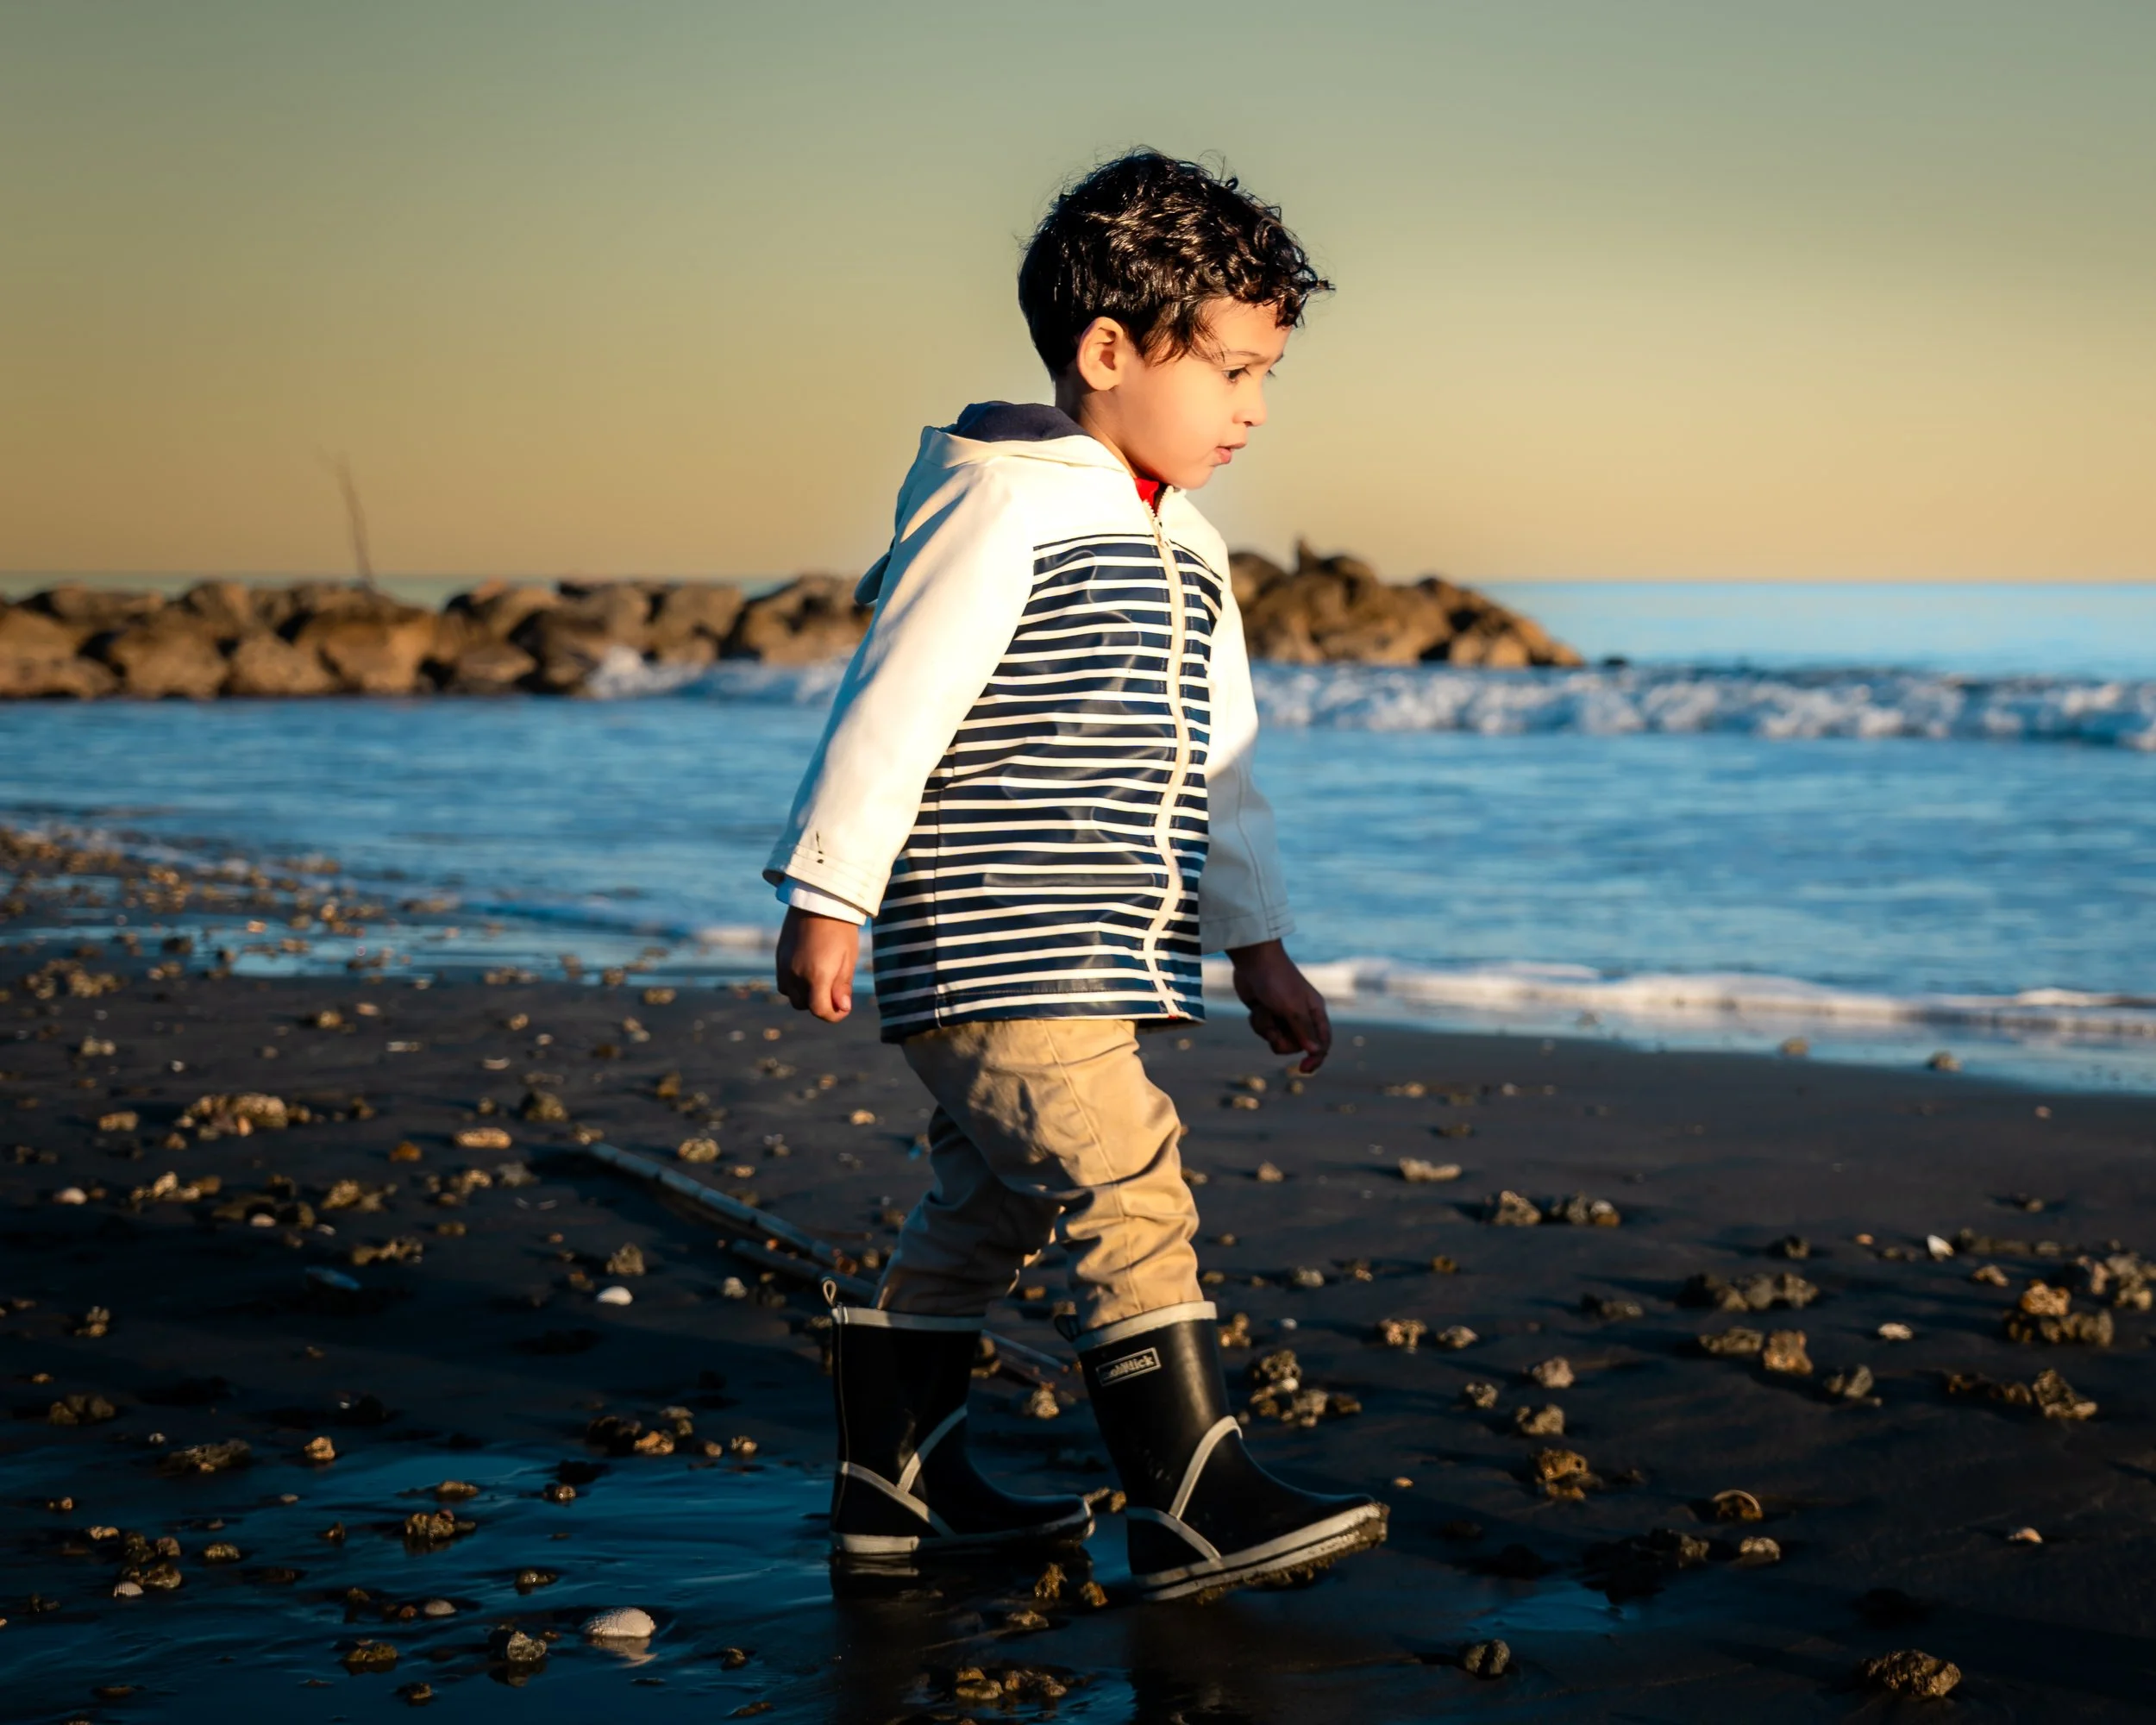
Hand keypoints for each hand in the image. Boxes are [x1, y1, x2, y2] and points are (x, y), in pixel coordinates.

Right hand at [775, 906, 859, 1021]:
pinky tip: (808, 970)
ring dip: (806, 995)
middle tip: (835, 990)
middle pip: (805, 1005)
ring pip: (792, 996)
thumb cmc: (840, 928)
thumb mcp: (848, 957)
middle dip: (820, 1004)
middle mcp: (796, 974)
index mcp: (817, 975)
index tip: (843, 1008)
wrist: (819, 899)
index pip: (820, 1011)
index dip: (834, 1015)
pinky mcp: (779, 958)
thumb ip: (842, 985)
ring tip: (821, 979)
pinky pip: (784, 983)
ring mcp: (784, 966)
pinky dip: (795, 984)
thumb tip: (842, 1008)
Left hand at [1227, 939, 1330, 1072]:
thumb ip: (1303, 1030)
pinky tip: (1256, 1007)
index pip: (1323, 1042)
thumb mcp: (1291, 1007)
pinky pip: (1264, 1031)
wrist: (1253, 960)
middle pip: (1296, 1046)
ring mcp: (1283, 1015)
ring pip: (1277, 1040)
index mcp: (1315, 1012)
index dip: (1316, 1058)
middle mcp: (1302, 1015)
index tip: (1304, 1070)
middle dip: (1282, 1040)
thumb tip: (1316, 1052)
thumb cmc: (1276, 980)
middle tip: (1274, 1030)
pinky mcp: (1267, 1013)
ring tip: (1264, 1010)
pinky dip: (1258, 1022)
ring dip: (1267, 1028)